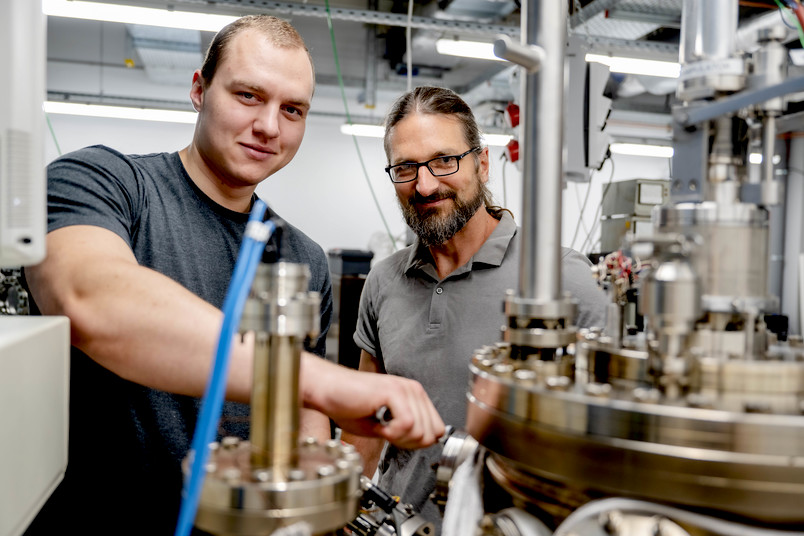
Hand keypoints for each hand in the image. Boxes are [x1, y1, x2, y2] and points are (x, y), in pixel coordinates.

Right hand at [301, 354, 444, 448]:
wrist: (326, 392)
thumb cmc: (348, 406)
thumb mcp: (385, 425)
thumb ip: (408, 432)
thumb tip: (426, 443)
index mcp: (414, 395)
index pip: (437, 430)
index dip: (417, 443)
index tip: (396, 439)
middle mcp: (413, 389)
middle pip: (432, 434)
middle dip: (409, 443)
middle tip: (386, 435)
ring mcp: (405, 389)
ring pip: (421, 431)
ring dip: (398, 438)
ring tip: (380, 428)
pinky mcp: (393, 392)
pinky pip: (407, 424)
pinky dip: (391, 433)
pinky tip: (378, 426)